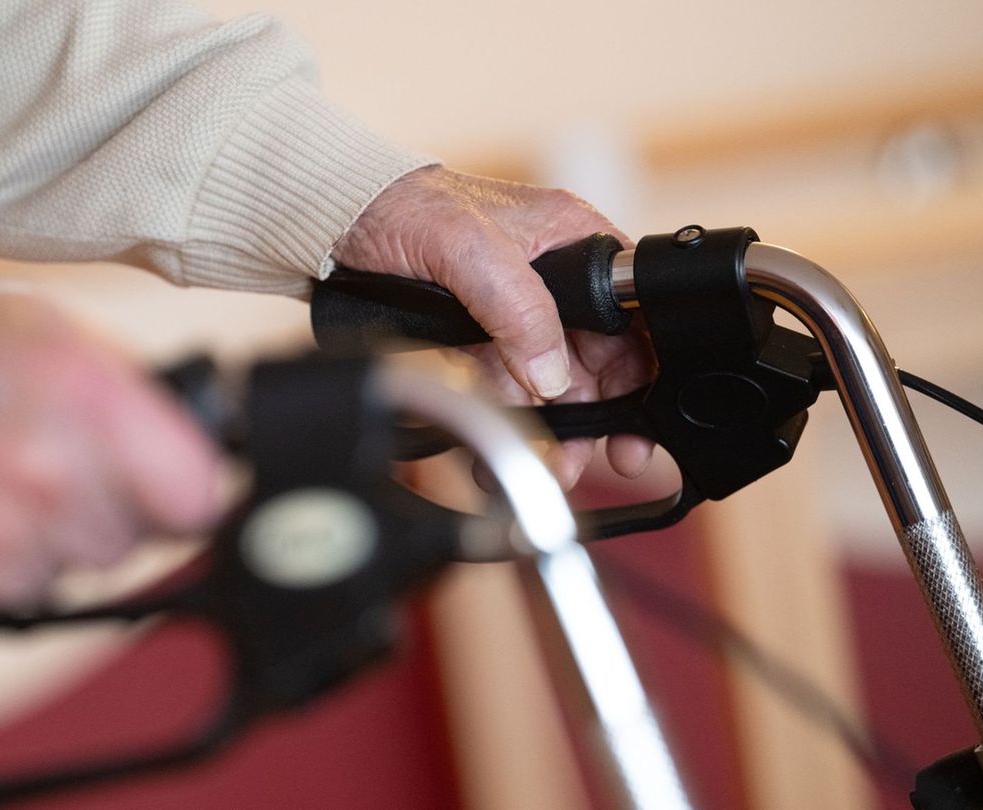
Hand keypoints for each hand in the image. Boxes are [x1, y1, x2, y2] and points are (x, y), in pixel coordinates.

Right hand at [0, 286, 220, 623]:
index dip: (180, 491)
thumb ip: (125, 391)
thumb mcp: (42, 327)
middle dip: (102, 510)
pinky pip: (5, 598)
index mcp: (89, 401)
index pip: (197, 497)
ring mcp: (1, 544)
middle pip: (131, 541)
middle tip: (42, 466)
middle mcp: (53, 478)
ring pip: (68, 573)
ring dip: (42, 542)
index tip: (163, 488)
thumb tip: (191, 437)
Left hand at [332, 166, 654, 487]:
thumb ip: (519, 306)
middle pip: (599, 358)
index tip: (642, 413)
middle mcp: (552, 279)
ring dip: (559, 429)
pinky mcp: (481, 341)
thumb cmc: (407, 206)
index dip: (642, 364)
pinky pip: (508, 391)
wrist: (340, 224)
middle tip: (605, 458)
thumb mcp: (470, 246)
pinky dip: (511, 424)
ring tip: (553, 466)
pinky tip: (501, 455)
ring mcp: (517, 314)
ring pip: (556, 384)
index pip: (629, 309)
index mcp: (571, 239)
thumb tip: (552, 374)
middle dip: (603, 413)